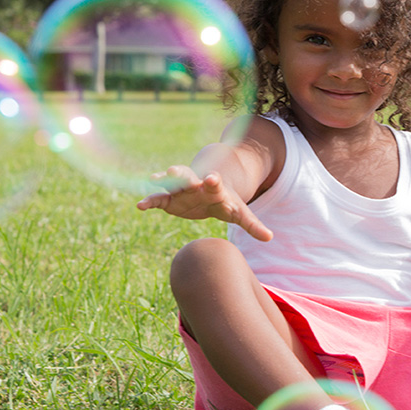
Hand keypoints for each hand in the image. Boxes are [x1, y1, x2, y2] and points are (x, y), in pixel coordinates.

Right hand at [136, 165, 272, 241]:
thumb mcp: (240, 213)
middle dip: (183, 176)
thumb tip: (270, 237)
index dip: (213, 181)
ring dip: (163, 180)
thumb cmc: (227, 202)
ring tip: (154, 179)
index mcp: (215, 188)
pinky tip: (139, 206)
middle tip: (175, 172)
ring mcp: (181, 190)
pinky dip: (149, 201)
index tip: (213, 178)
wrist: (211, 188)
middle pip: (189, 178)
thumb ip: (252, 224)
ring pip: (170, 182)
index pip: (215, 183)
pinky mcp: (169, 199)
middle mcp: (196, 185)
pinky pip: (157, 198)